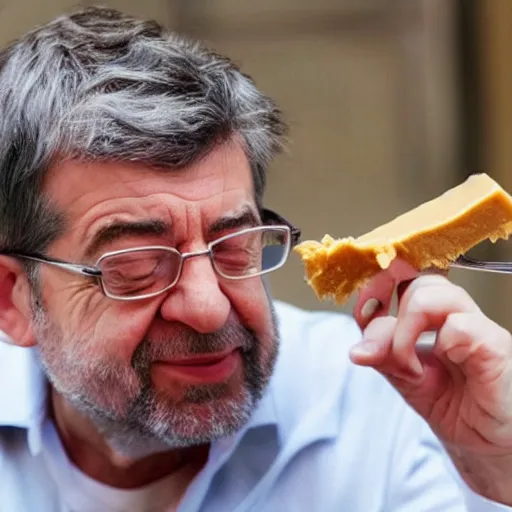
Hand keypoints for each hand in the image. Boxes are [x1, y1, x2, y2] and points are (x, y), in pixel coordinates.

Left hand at [349, 260, 511, 503]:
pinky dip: (438, 345)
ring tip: (409, 368)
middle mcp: (455, 316)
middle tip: (388, 354)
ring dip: (407, 330)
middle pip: (418, 283)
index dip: (377, 289)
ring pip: (435, 294)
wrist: (484, 446)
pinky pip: (461, 326)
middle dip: (390, 316)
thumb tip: (357, 351)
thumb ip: (383, 357)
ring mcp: (476, 328)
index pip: (403, 282)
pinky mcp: (495, 347)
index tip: (364, 309)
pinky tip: (436, 371)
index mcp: (433, 319)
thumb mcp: (405, 380)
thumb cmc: (452, 407)